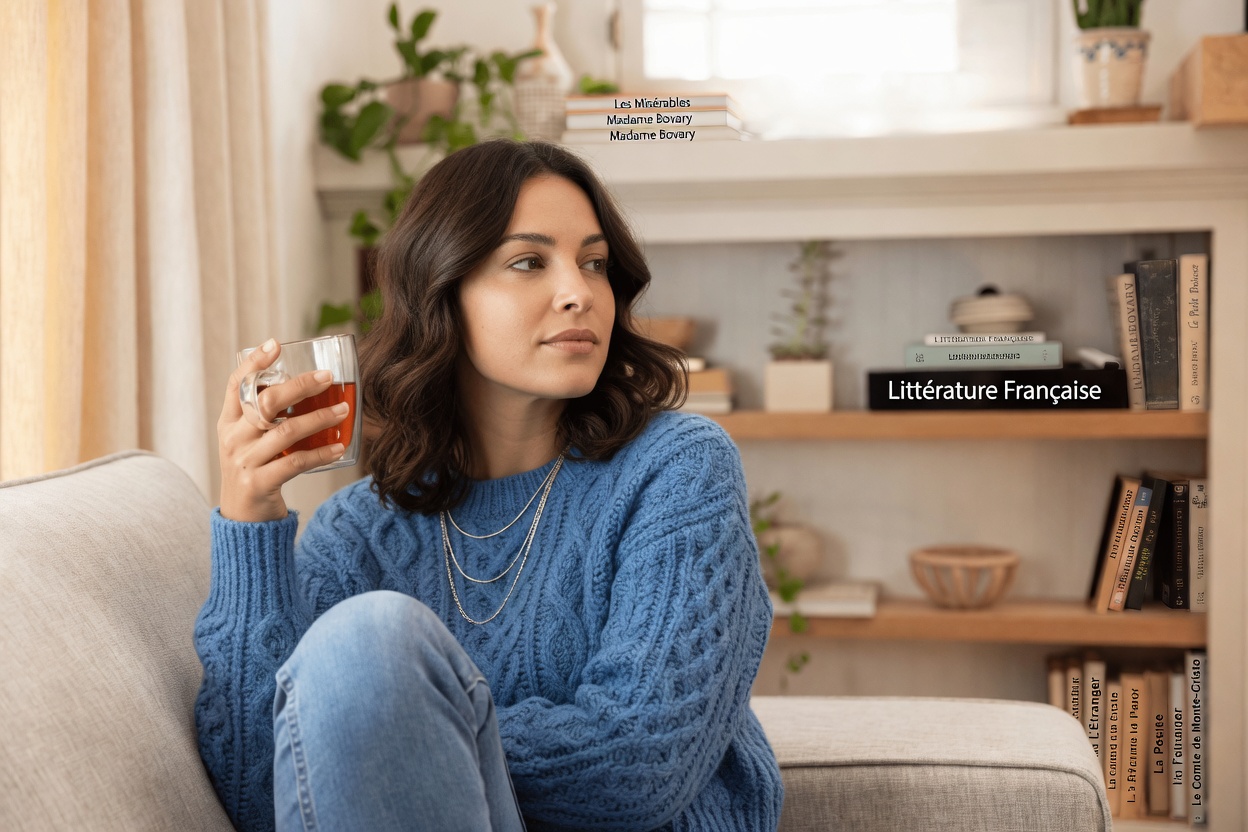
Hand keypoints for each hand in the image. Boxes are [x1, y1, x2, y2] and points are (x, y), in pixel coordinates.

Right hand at [217, 339, 350, 521]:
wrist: (243, 519)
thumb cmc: (255, 470)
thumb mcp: (250, 440)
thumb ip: (266, 416)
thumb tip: (305, 384)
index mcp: (229, 422)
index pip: (236, 384)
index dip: (254, 362)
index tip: (276, 344)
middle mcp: (233, 438)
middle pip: (264, 402)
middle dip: (299, 386)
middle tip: (327, 377)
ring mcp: (244, 461)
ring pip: (285, 431)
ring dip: (319, 418)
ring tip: (343, 410)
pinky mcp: (259, 483)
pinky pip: (295, 462)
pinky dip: (321, 453)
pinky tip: (340, 446)